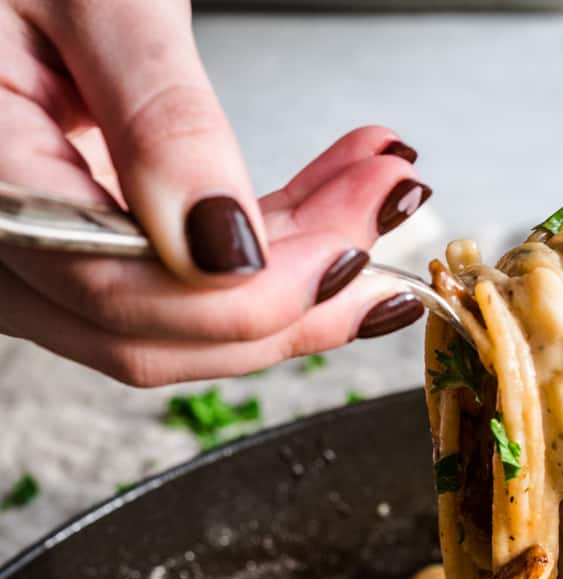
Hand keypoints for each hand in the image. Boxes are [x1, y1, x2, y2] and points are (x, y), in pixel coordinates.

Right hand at [0, 1, 432, 384]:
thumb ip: (159, 118)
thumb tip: (227, 249)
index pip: (120, 294)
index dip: (248, 297)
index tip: (345, 248)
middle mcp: (4, 243)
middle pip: (161, 333)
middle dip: (296, 289)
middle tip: (382, 208)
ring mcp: (41, 257)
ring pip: (186, 324)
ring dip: (300, 270)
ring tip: (374, 192)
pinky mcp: (84, 249)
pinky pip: (184, 287)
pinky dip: (271, 250)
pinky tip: (334, 199)